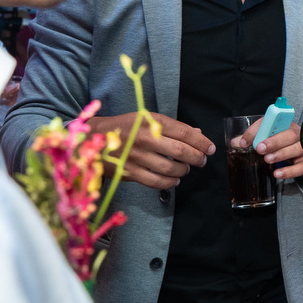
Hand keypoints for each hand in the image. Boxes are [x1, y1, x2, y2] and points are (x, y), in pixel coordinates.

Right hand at [89, 112, 215, 189]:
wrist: (92, 139)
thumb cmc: (124, 128)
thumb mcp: (147, 119)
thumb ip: (173, 127)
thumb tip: (198, 133)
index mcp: (152, 121)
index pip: (185, 132)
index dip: (202, 142)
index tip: (210, 148)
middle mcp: (146, 138)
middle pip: (181, 151)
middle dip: (197, 157)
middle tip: (202, 160)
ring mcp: (138, 157)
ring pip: (171, 168)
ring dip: (184, 170)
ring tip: (186, 168)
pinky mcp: (130, 172)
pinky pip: (157, 182)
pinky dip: (170, 182)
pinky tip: (174, 179)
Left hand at [231, 120, 302, 179]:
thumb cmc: (286, 146)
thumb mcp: (270, 140)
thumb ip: (253, 139)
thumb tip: (235, 143)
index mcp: (285, 125)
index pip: (272, 122)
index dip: (258, 129)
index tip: (244, 141)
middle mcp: (297, 134)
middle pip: (289, 134)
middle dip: (274, 141)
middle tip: (260, 148)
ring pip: (296, 149)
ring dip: (281, 154)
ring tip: (267, 159)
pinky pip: (300, 167)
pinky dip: (289, 171)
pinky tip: (277, 174)